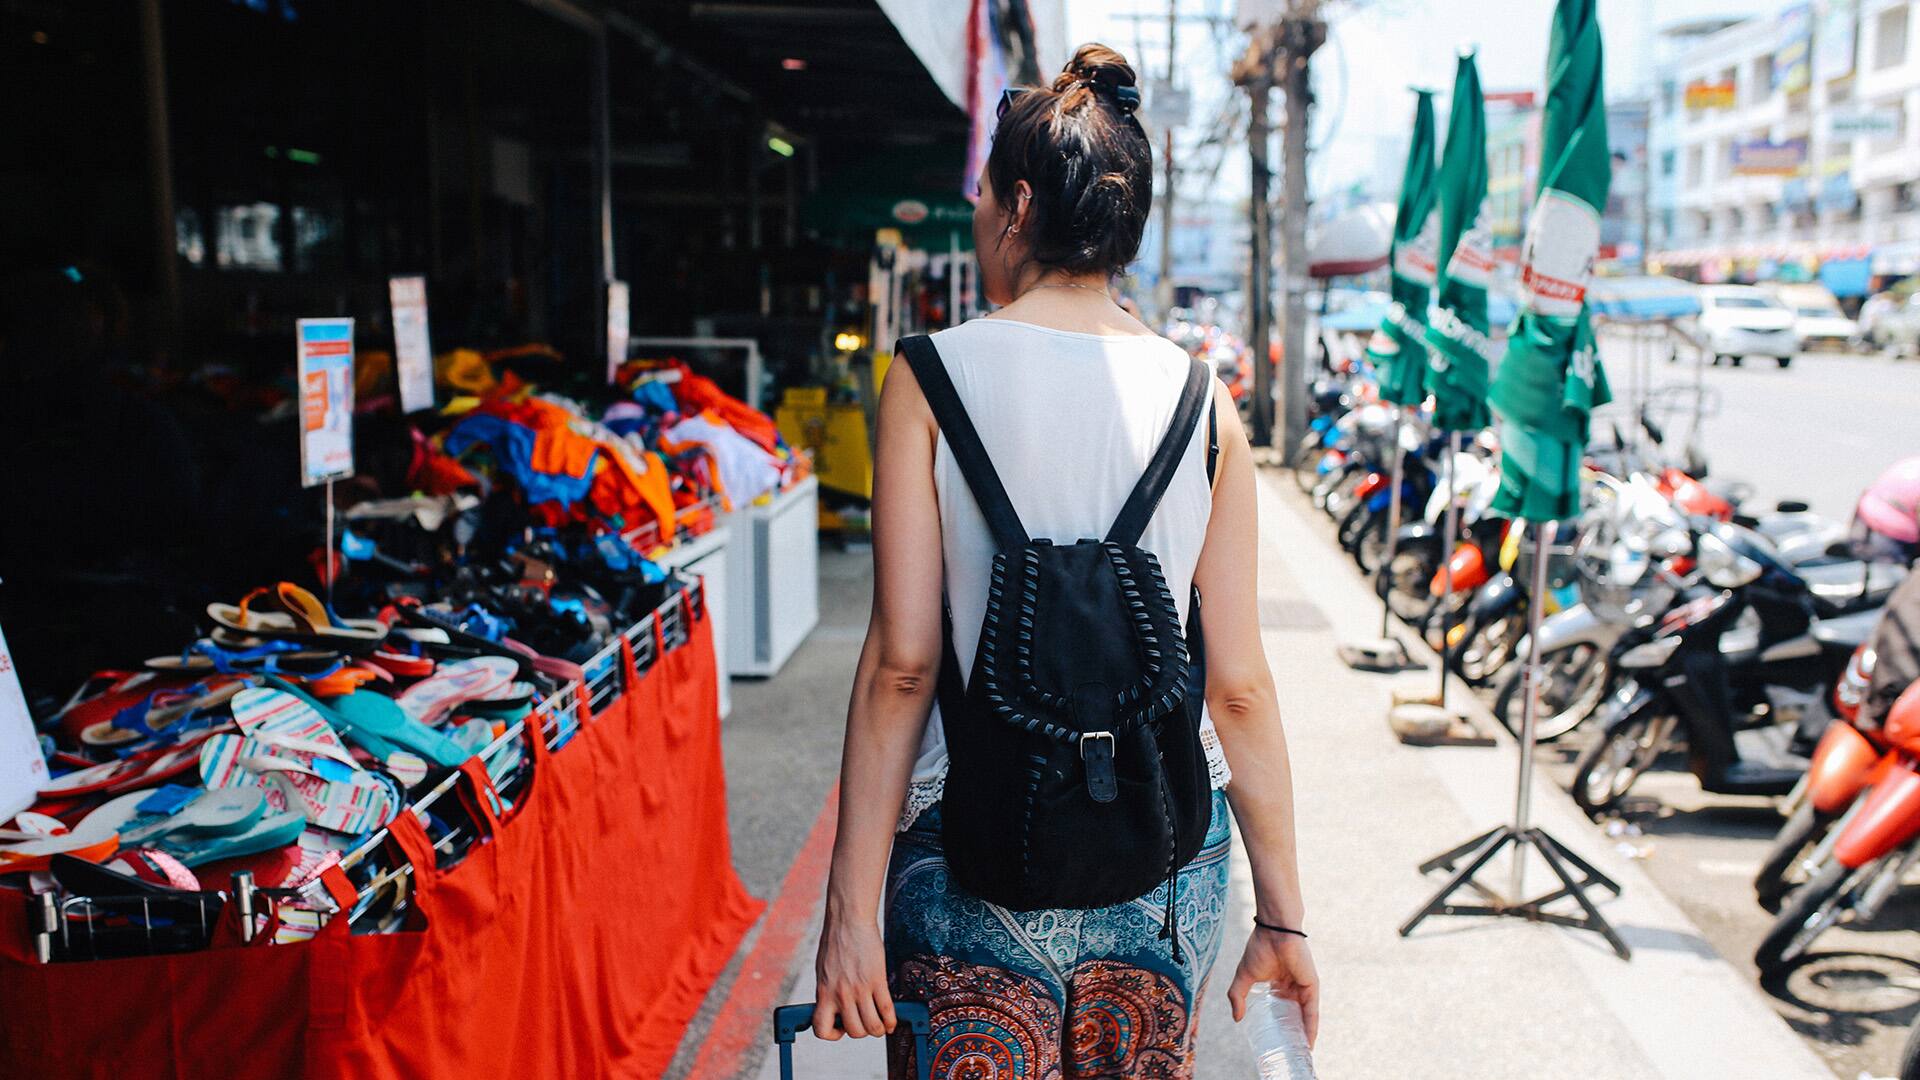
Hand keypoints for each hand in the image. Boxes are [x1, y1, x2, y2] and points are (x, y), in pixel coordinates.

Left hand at [812, 916, 896, 1039]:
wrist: (849, 919)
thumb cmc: (836, 941)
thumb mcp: (823, 970)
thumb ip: (828, 990)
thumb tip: (835, 1007)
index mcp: (824, 992)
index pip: (821, 1029)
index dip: (832, 1035)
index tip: (841, 1028)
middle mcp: (840, 994)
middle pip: (854, 1031)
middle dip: (862, 1032)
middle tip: (866, 1023)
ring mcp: (859, 988)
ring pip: (872, 1026)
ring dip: (879, 1029)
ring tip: (881, 1024)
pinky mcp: (877, 979)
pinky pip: (886, 1010)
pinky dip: (892, 1020)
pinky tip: (892, 1020)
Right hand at [1227, 929, 1319, 1047]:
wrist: (1274, 930)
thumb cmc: (1260, 947)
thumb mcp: (1244, 976)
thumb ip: (1238, 996)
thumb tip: (1237, 1019)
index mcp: (1279, 984)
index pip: (1281, 1010)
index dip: (1279, 1025)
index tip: (1275, 1041)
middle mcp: (1293, 987)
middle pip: (1295, 1016)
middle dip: (1293, 1034)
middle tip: (1289, 1053)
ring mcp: (1303, 987)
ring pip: (1305, 1017)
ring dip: (1304, 1035)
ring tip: (1301, 1054)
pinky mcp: (1311, 986)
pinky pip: (1312, 1011)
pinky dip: (1311, 1027)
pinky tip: (1309, 1042)